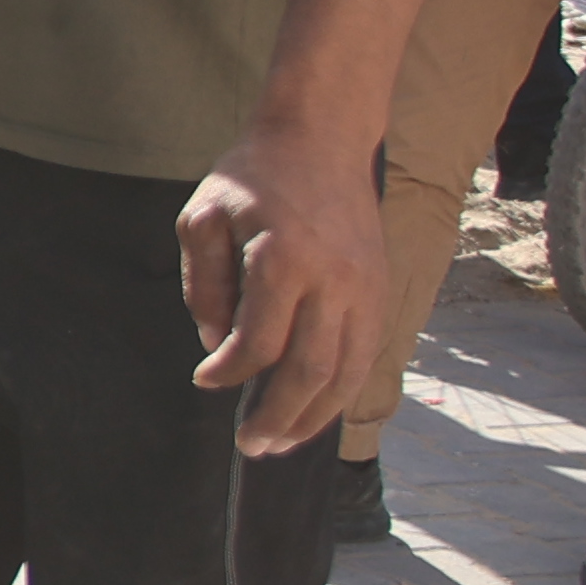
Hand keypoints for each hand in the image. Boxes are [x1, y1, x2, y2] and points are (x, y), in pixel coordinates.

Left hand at [180, 112, 385, 453]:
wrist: (322, 138)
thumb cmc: (252, 178)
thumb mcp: (203, 217)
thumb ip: (204, 286)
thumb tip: (218, 348)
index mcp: (283, 259)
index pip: (259, 343)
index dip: (229, 373)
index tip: (204, 380)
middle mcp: (334, 280)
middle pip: (312, 372)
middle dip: (277, 418)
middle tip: (248, 446)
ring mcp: (366, 288)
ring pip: (348, 374)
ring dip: (314, 418)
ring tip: (280, 443)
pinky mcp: (382, 291)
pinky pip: (366, 357)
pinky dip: (341, 393)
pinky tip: (315, 413)